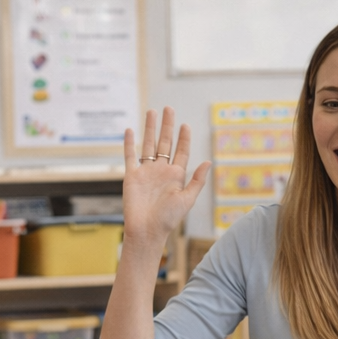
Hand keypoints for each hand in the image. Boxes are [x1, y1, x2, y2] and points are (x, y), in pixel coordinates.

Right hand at [122, 108, 210, 246]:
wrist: (146, 230)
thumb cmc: (168, 219)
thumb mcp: (187, 199)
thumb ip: (196, 181)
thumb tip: (208, 162)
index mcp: (176, 176)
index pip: (181, 151)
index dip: (184, 138)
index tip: (185, 125)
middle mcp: (161, 171)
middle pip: (165, 143)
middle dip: (167, 126)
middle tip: (169, 108)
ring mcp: (146, 172)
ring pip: (148, 145)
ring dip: (150, 129)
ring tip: (152, 112)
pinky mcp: (132, 176)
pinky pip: (130, 156)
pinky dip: (129, 143)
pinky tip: (130, 130)